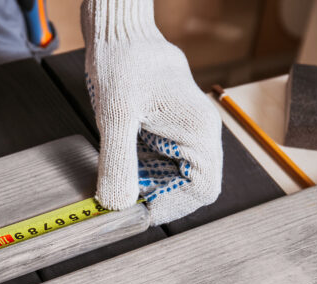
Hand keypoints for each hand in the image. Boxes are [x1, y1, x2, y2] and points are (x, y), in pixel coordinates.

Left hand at [81, 0, 222, 224]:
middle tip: (118, 197)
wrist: (118, 35)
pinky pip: (157, 166)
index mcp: (199, 131)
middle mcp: (197, 136)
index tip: (136, 213)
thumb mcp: (115, 116)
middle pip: (186, 189)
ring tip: (115, 177)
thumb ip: (117, 162)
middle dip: (152, 198)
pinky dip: (136, 173)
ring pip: (169, 180)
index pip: (201, 190)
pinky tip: (116, 163)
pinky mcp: (166, 135)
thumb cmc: (124, 61)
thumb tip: (117, 205)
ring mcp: (183, 136)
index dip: (170, 208)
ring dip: (142, 187)